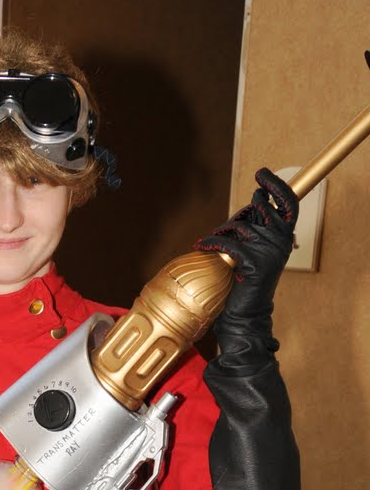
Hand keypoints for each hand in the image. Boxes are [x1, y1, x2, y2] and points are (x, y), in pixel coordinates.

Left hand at [197, 167, 297, 343]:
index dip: (276, 186)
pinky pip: (229, 242)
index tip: (262, 173)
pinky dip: (212, 242)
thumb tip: (255, 200)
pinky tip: (202, 245)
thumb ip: (256, 227)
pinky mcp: (254, 263)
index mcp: (284, 238)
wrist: (245, 316)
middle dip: (241, 213)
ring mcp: (270, 252)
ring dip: (222, 231)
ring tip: (213, 242)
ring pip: (241, 226)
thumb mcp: (254, 250)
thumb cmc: (245, 284)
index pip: (288, 203)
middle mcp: (281, 242)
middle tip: (226, 227)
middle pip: (261, 209)